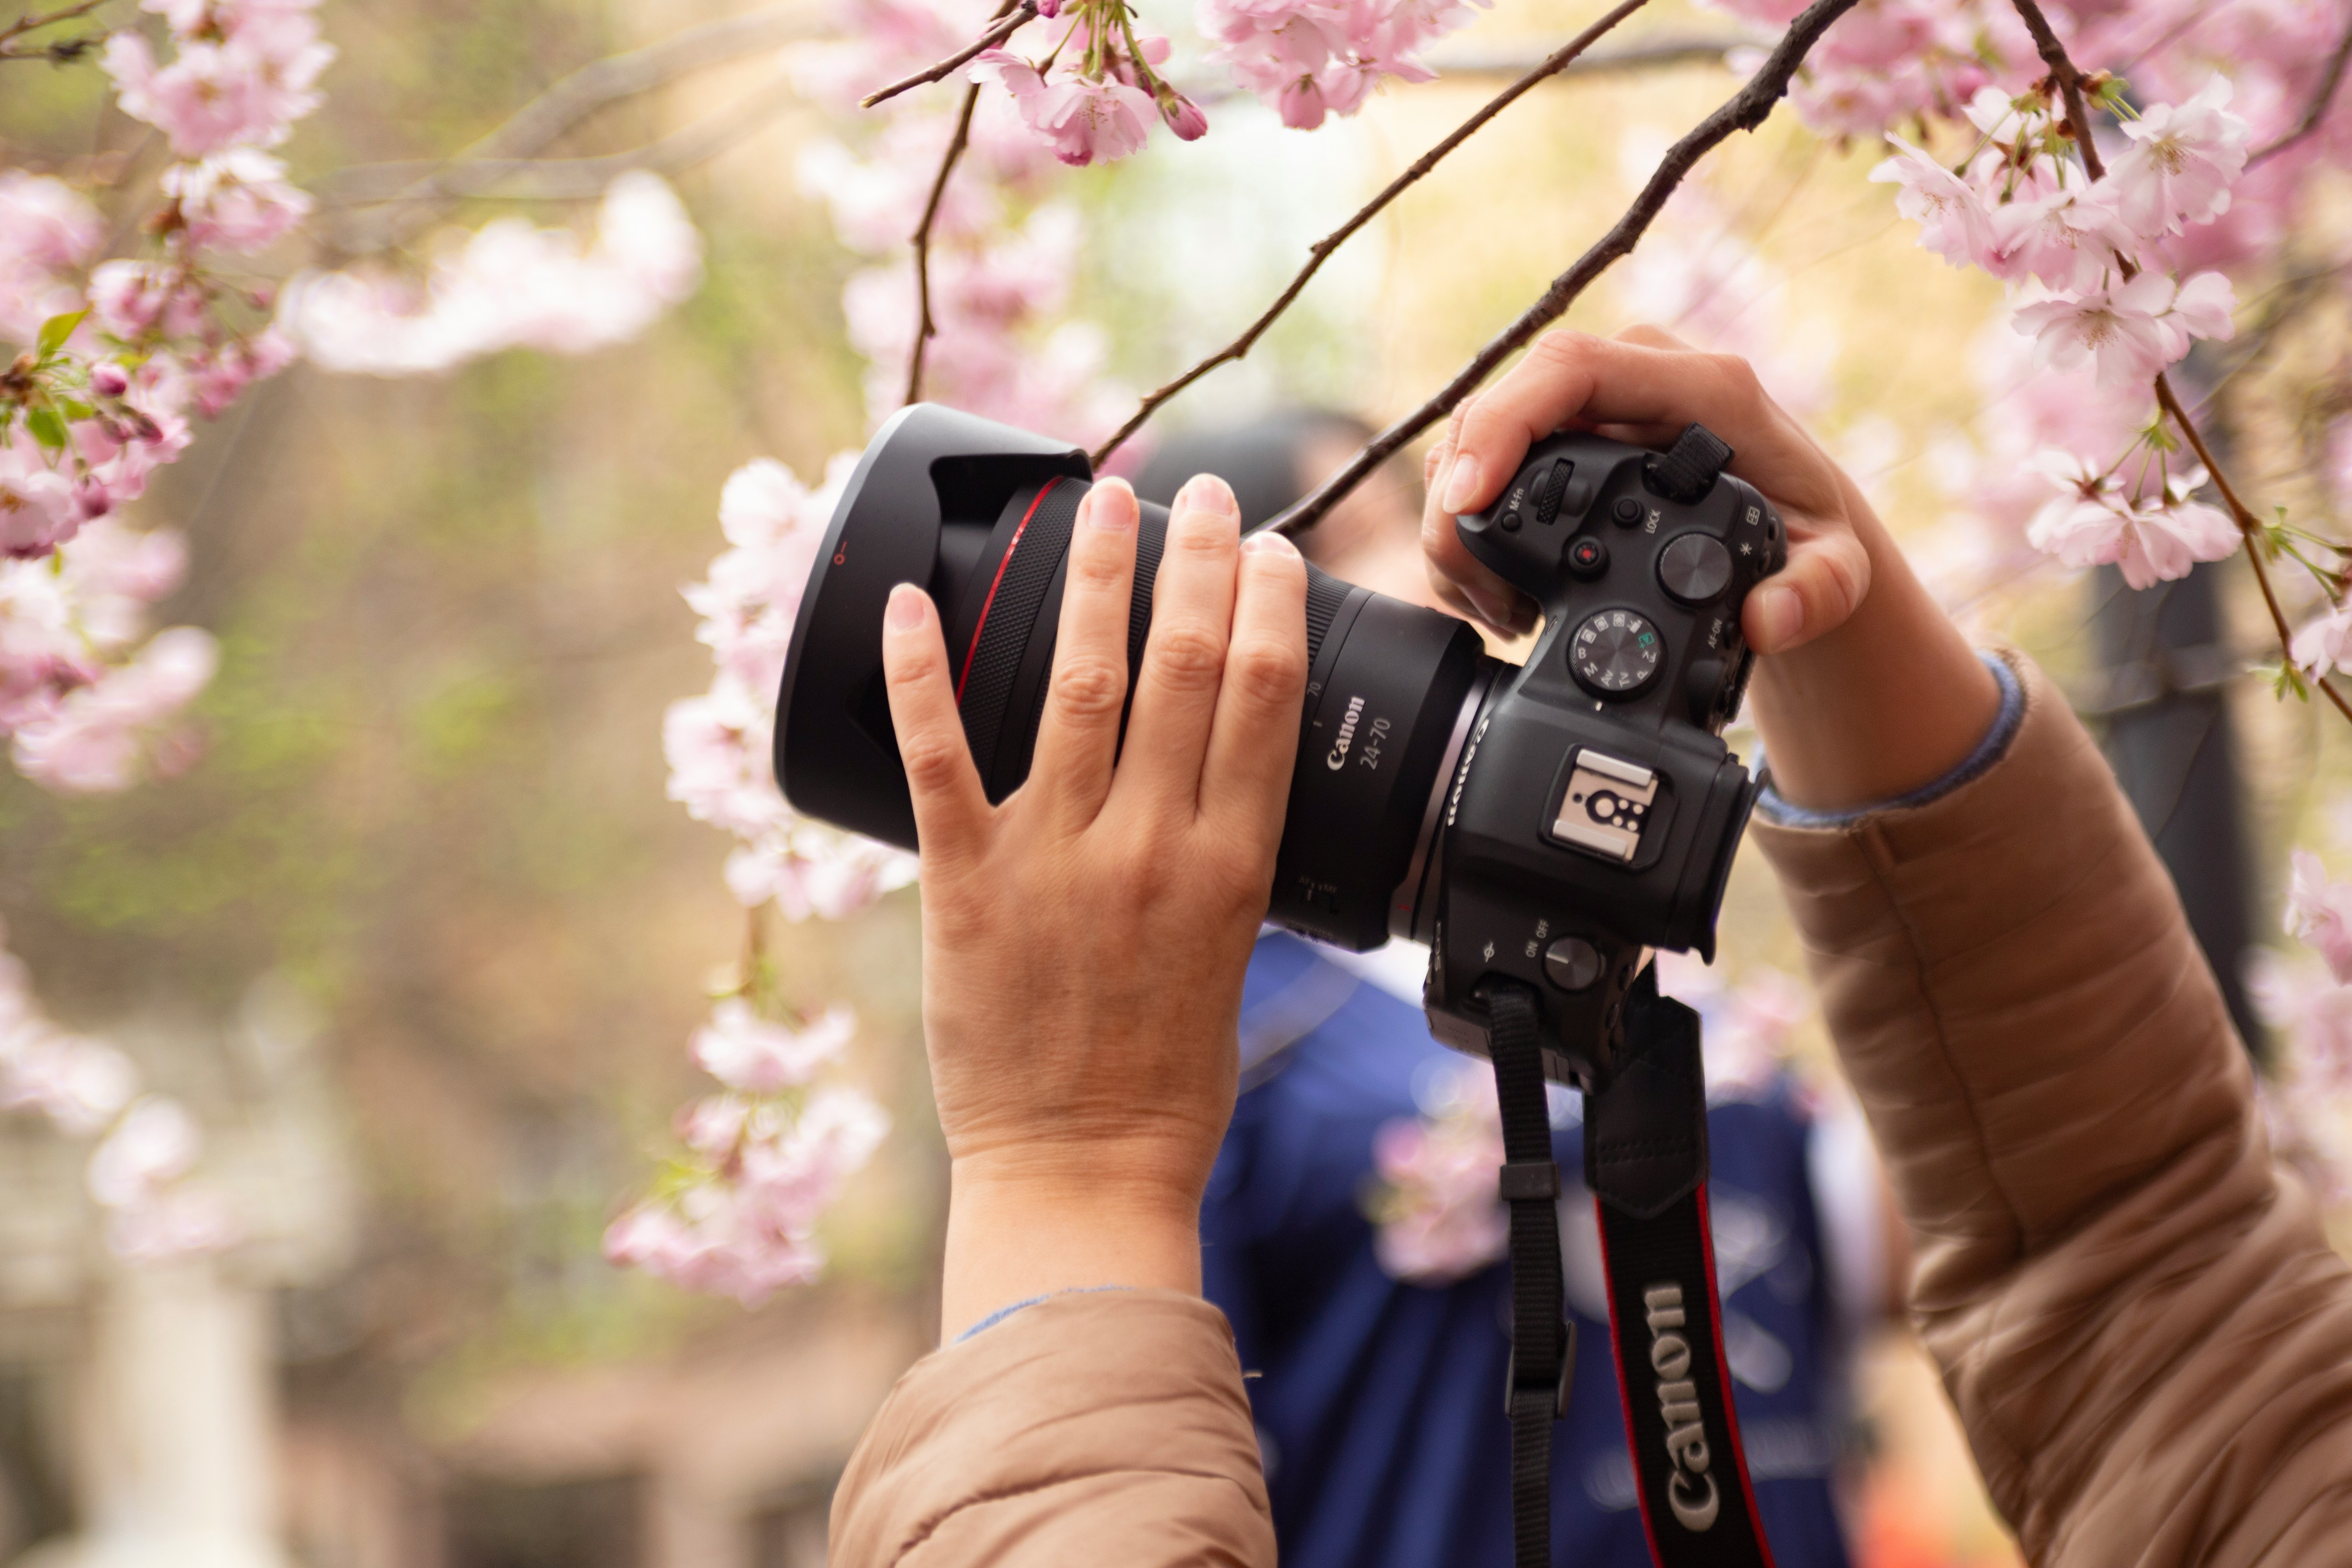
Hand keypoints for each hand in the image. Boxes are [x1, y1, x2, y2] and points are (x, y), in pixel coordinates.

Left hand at [879, 474, 1307, 1338]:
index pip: (1265, 699)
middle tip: (1195, 491)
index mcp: (1230, 865)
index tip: (1268, 546)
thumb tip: (1224, 777)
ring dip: (1091, 582)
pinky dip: (918, 675)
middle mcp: (1151, 846)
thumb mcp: (1232, 956)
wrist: (1082, 1171)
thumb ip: (1223, 858)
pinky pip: (937, 759)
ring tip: (1097, 504)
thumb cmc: (1165, 1080)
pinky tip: (912, 603)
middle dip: (1194, 563)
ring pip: (1081, 685)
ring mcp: (1056, 860)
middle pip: (1186, 668)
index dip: (1268, 605)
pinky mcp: (967, 885)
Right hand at [1420, 325, 1871, 650]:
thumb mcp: (1834, 567)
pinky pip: (1489, 457)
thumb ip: (1818, 592)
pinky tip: (1492, 588)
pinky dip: (1471, 522)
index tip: (1467, 496)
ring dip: (1460, 518)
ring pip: (1480, 431)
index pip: (1572, 368)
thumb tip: (1769, 620)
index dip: (1504, 423)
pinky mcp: (1563, 433)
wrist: (1794, 522)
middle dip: (1462, 495)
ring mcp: (1592, 403)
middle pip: (1505, 401)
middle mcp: (1634, 379)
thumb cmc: (1805, 529)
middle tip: (1472, 587)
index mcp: (1698, 386)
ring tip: (1494, 605)